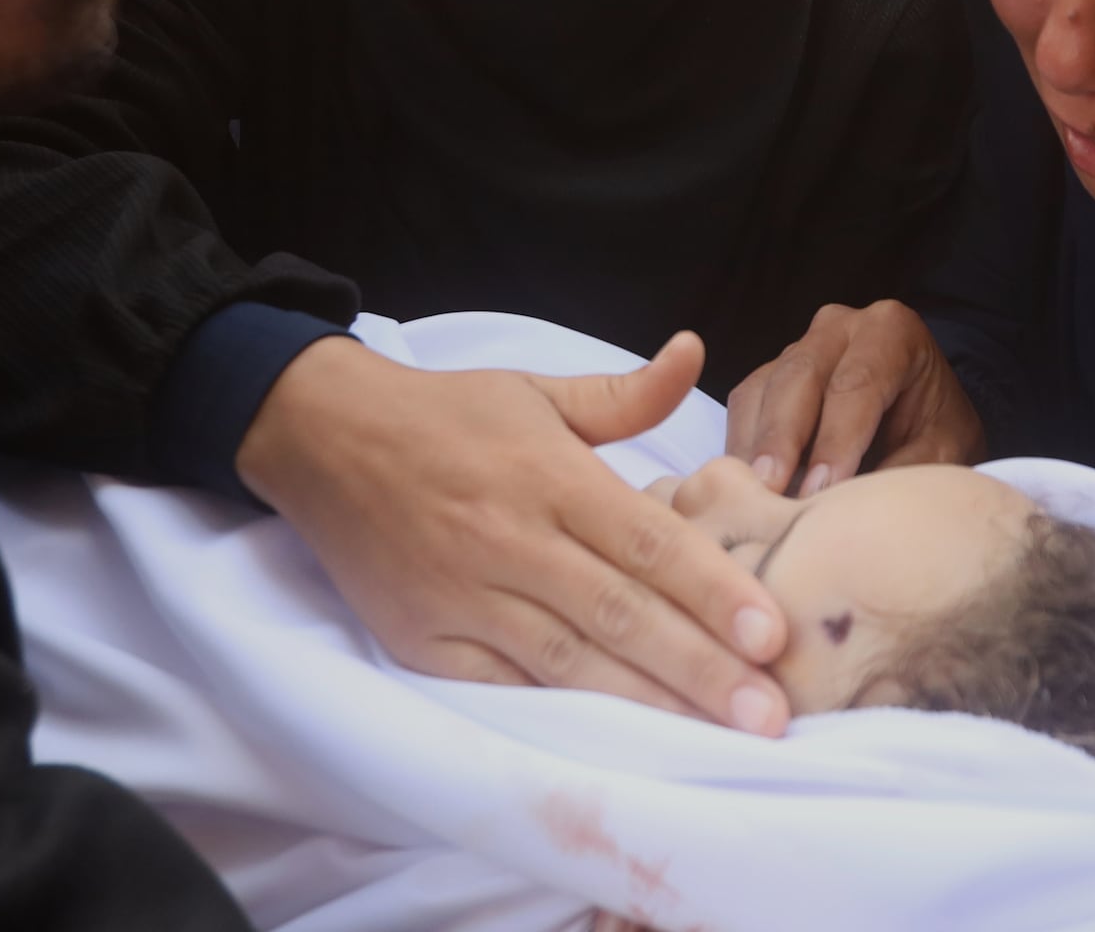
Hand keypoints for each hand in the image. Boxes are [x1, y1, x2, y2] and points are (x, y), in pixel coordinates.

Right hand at [239, 332, 795, 732]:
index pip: (647, 542)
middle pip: (620, 613)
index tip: (772, 635)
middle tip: (769, 715)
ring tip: (713, 738)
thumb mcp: (535, 389)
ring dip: (646, 703)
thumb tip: (695, 351)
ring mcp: (465, 595)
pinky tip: (616, 742)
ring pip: (569, 660)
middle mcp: (512, 539)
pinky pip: (503, 687)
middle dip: (700, 668)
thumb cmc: (446, 415)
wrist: (322, 435)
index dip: (712, 589)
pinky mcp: (425, 639)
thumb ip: (624, 394)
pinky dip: (559, 713)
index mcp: (551, 476)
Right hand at [725, 300, 982, 494]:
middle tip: (770, 492)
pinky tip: (751, 488)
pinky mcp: (771, 373)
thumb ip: (904, 469)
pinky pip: (746, 405)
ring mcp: (799, 346)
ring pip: (763, 390)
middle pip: (799, 376)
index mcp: (892, 331)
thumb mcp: (944, 448)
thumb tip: (853, 506)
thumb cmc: (935, 427)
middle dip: (782, 440)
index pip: (857, 384)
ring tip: (757, 499)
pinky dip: (744, 448)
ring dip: (755, 448)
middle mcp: (840, 327)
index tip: (820, 490)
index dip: (836, 440)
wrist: (923, 411)